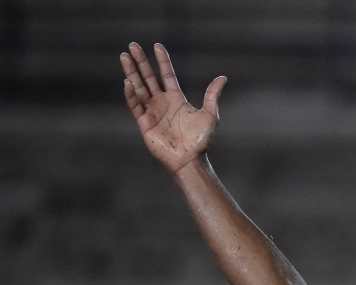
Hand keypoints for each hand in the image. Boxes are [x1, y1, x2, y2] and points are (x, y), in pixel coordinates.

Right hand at [120, 42, 226, 173]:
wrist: (190, 160)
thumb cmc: (201, 140)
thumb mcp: (210, 115)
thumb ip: (212, 95)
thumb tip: (223, 77)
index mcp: (176, 98)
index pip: (167, 74)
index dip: (162, 61)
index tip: (157, 45)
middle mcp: (162, 102)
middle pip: (149, 77)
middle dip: (141, 61)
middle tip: (133, 45)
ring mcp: (152, 111)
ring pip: (139, 87)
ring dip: (131, 72)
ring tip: (124, 56)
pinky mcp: (144, 122)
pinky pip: (135, 105)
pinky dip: (131, 93)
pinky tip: (128, 81)